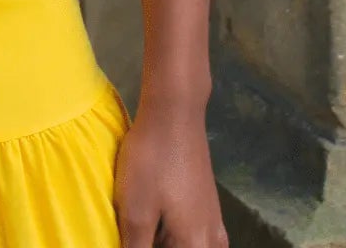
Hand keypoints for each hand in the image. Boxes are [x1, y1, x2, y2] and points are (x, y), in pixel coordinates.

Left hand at [114, 99, 228, 246]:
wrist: (175, 112)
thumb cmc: (153, 161)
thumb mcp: (135, 211)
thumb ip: (135, 247)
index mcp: (196, 246)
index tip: (131, 235)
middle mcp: (212, 241)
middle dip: (154, 243)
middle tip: (133, 228)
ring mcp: (214, 222)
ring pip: (188, 245)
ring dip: (163, 239)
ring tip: (139, 225)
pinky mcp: (208, 205)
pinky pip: (193, 235)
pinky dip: (172, 233)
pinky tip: (154, 218)